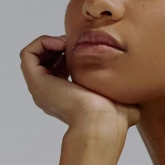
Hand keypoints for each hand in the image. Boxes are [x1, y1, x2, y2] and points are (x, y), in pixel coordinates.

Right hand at [19, 35, 140, 135]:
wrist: (103, 121)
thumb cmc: (115, 116)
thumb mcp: (122, 97)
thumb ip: (125, 90)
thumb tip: (137, 89)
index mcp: (68, 98)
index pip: (61, 69)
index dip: (71, 54)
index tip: (86, 50)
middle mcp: (51, 94)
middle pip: (47, 61)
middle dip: (60, 46)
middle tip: (75, 45)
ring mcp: (41, 88)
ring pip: (36, 56)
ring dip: (51, 42)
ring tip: (67, 43)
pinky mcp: (36, 81)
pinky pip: (28, 53)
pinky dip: (42, 42)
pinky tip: (61, 45)